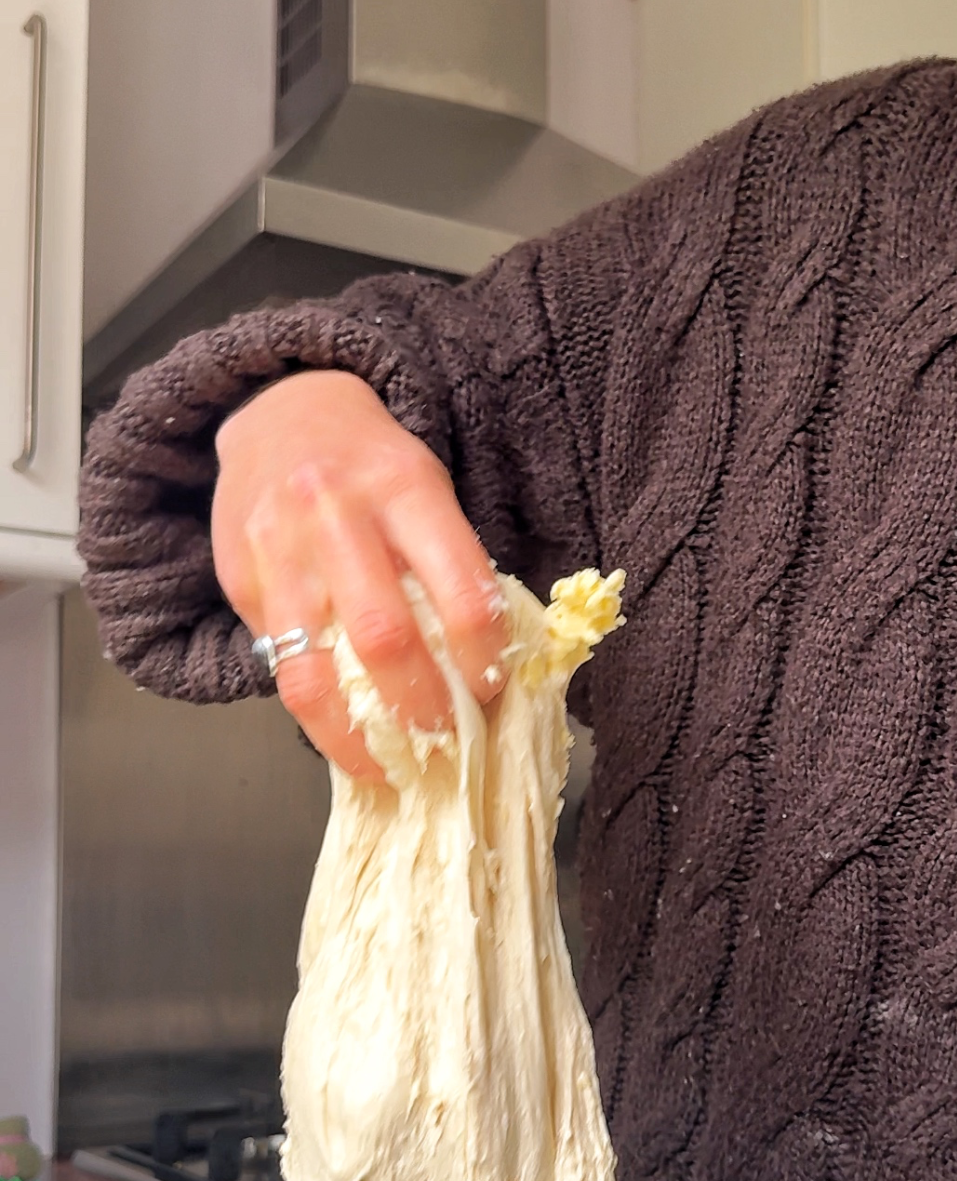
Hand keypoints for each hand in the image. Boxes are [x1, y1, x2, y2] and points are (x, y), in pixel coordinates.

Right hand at [212, 370, 508, 779]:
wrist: (280, 413)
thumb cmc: (372, 466)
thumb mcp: (426, 490)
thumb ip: (449, 565)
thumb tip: (481, 669)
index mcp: (405, 487)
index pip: (459, 590)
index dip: (482, 656)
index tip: (491, 691)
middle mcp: (335, 514)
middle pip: (384, 638)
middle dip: (420, 707)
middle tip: (442, 742)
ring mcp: (278, 550)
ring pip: (313, 672)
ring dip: (354, 737)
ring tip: (385, 767)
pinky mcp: (240, 580)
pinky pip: (279, 664)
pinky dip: (315, 709)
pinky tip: (342, 730)